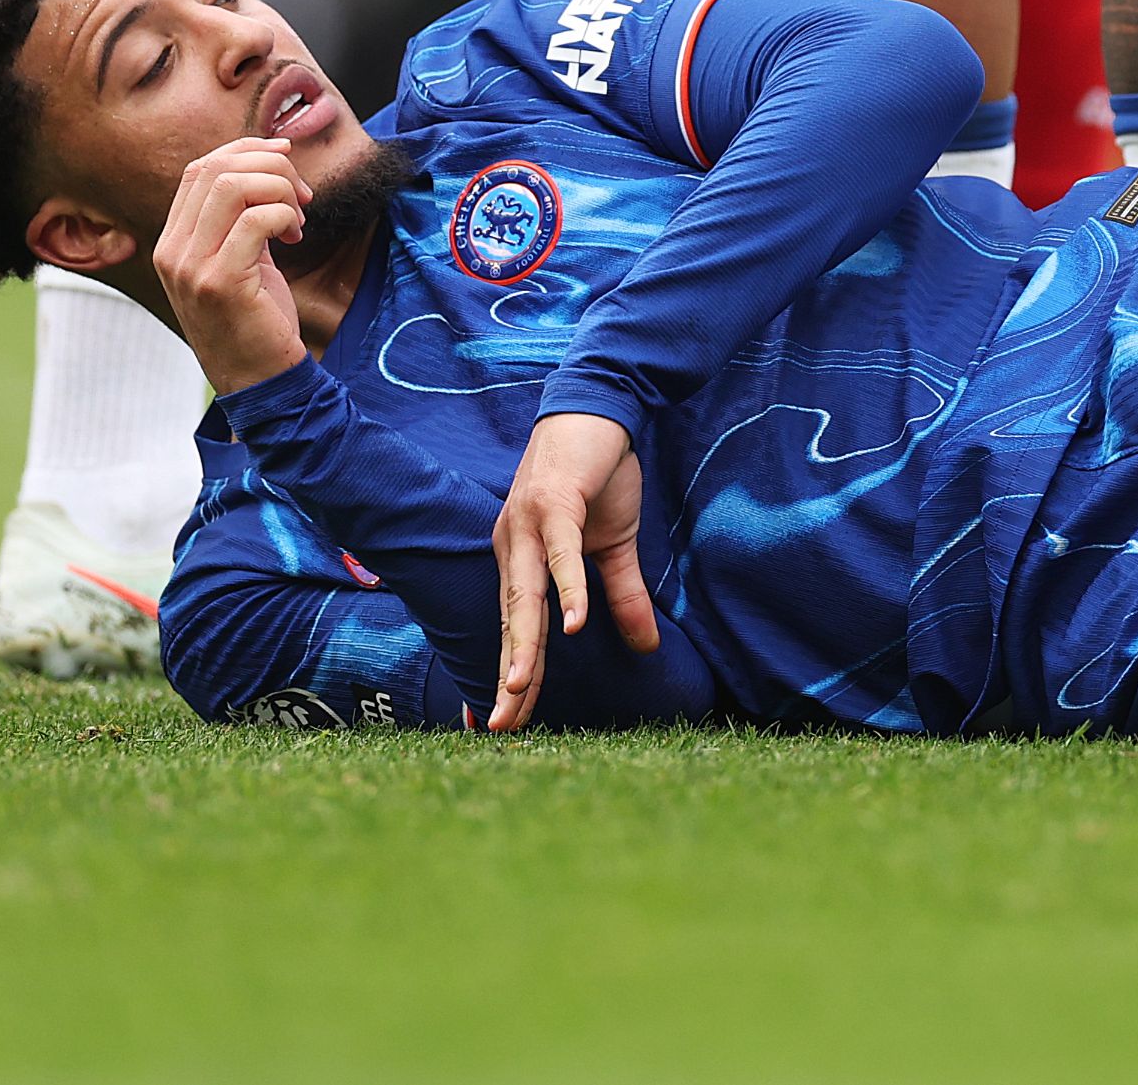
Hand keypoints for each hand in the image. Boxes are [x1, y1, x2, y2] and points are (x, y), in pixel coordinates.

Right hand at [151, 137, 308, 394]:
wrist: (259, 381)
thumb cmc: (255, 318)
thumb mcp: (238, 259)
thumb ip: (237, 218)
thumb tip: (266, 159)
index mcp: (172, 242)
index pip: (198, 169)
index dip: (245, 150)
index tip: (285, 157)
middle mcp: (172, 252)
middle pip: (215, 169)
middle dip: (271, 167)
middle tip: (302, 196)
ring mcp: (191, 268)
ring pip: (233, 186)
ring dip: (279, 189)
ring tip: (298, 218)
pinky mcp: (220, 283)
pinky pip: (256, 220)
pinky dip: (285, 216)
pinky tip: (295, 236)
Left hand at [489, 410, 658, 732]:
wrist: (598, 409)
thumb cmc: (598, 474)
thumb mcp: (615, 545)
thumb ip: (622, 596)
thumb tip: (646, 649)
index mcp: (521, 560)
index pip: (513, 628)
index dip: (506, 674)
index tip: (491, 724)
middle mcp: (513, 547)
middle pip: (510, 622)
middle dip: (507, 677)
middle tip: (498, 729)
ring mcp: (529, 525)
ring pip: (525, 595)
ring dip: (523, 644)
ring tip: (519, 690)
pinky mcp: (556, 502)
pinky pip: (562, 554)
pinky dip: (569, 589)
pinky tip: (575, 625)